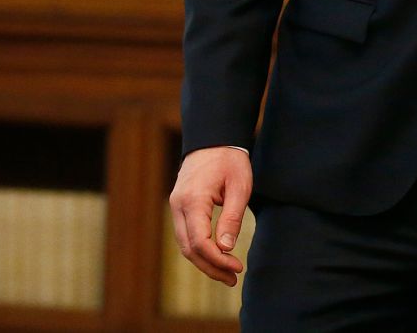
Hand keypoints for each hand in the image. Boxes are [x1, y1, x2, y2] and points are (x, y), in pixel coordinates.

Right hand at [168, 146, 251, 285]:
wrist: (213, 138)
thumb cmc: (230, 160)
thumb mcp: (239, 186)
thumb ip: (232, 217)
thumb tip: (226, 248)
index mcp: (193, 200)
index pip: (200, 241)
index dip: (218, 259)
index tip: (237, 268)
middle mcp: (178, 206)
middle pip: (189, 248)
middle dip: (211, 267)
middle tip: (233, 279)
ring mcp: (176, 206)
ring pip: (185, 244)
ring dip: (205, 261)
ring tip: (227, 274)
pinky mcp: (180, 206)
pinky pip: (186, 235)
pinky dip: (200, 249)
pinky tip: (216, 257)